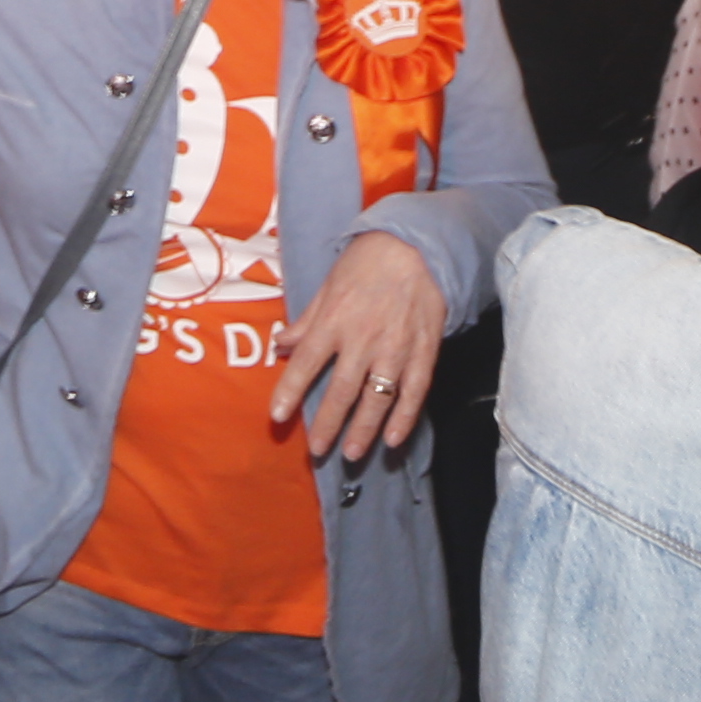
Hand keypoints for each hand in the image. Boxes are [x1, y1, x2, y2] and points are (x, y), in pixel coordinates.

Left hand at [268, 223, 443, 461]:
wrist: (417, 248)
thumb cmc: (366, 263)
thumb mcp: (328, 285)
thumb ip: (306, 320)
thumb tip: (280, 344)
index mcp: (334, 321)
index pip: (305, 363)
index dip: (290, 391)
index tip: (277, 416)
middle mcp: (362, 340)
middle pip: (341, 390)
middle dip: (328, 424)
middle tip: (318, 450)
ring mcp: (395, 349)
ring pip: (377, 399)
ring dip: (364, 429)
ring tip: (352, 453)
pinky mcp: (423, 353)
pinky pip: (414, 392)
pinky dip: (405, 418)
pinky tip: (394, 439)